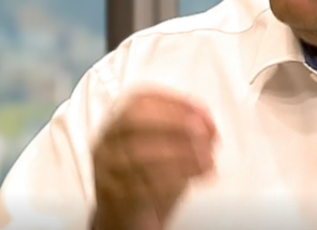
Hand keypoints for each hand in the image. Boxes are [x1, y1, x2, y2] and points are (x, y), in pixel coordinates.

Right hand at [91, 90, 218, 229]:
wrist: (124, 226)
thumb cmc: (146, 185)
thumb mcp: (166, 154)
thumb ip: (185, 137)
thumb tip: (209, 126)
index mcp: (117, 126)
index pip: (141, 100)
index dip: (176, 103)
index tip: (204, 113)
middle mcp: (107, 144)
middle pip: (135, 119)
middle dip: (175, 121)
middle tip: (204, 132)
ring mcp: (107, 171)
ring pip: (139, 152)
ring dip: (181, 153)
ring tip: (207, 159)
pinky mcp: (115, 197)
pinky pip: (142, 184)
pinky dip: (174, 178)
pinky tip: (194, 177)